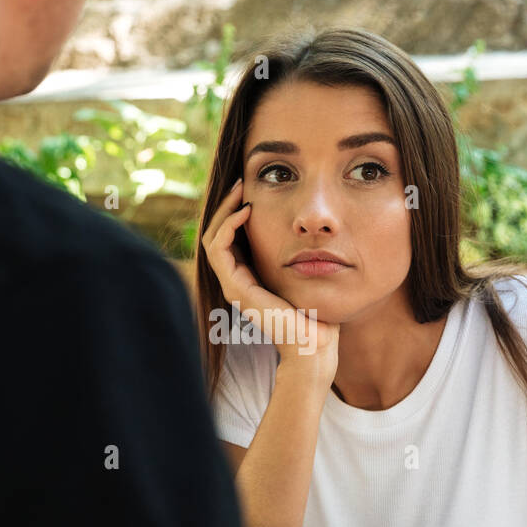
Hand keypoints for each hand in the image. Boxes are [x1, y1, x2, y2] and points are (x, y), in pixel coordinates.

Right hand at [201, 177, 338, 379]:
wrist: (314, 342)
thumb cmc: (315, 311)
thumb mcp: (302, 272)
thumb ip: (295, 254)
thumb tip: (308, 228)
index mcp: (247, 278)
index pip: (228, 239)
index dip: (234, 212)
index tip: (250, 190)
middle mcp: (235, 281)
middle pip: (215, 235)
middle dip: (225, 206)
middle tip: (239, 183)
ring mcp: (232, 286)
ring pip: (212, 239)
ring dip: (224, 212)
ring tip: (240, 193)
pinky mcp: (235, 289)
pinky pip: (219, 249)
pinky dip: (228, 226)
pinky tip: (246, 212)